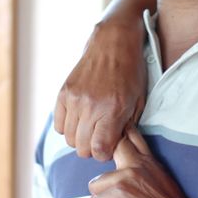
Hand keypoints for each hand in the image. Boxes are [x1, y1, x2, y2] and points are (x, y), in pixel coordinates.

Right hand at [54, 18, 146, 159]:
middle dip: (92, 148)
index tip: (109, 147)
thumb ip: (126, 127)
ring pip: (68, 138)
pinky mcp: (64, 92)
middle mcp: (91, 106)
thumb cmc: (130, 71)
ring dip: (79, 138)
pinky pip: (58, 124)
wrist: (113, 42)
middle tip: (100, 137)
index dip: (104, 154)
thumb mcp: (138, 100)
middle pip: (82, 148)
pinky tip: (79, 119)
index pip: (99, 150)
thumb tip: (113, 146)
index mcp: (112, 110)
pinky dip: (67, 126)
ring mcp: (74, 99)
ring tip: (90, 128)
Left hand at [86, 129, 196, 197]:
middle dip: (103, 168)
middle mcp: (137, 163)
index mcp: (148, 160)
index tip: (112, 155)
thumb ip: (142, 174)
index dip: (116, 141)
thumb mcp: (160, 181)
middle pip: (107, 148)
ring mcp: (126, 176)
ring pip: (94, 184)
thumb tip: (121, 182)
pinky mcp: (119, 193)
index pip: (129, 135)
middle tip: (108, 189)